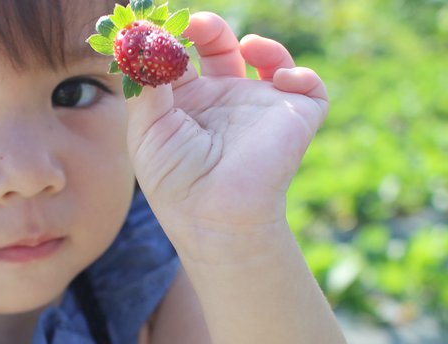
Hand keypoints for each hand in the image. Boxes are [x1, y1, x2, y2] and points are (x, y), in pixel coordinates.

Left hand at [125, 12, 328, 246]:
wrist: (216, 215)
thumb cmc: (177, 181)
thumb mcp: (146, 128)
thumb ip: (144, 81)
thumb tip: (138, 39)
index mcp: (187, 105)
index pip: (179, 57)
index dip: (172, 37)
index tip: (162, 26)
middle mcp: (223, 102)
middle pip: (220, 47)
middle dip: (209, 28)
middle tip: (196, 25)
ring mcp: (260, 109)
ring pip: (269, 60)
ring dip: (262, 44)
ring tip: (246, 46)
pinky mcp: (295, 118)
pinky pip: (310, 87)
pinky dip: (299, 73)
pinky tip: (278, 79)